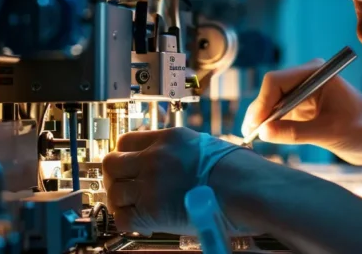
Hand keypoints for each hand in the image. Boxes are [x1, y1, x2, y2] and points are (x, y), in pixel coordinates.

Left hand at [101, 127, 248, 235]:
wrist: (250, 191)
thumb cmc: (241, 171)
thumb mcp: (207, 145)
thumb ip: (181, 151)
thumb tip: (170, 161)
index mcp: (170, 138)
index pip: (126, 141)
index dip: (124, 156)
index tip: (127, 166)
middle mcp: (155, 157)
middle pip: (112, 163)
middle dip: (115, 177)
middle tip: (125, 188)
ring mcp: (152, 183)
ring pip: (113, 192)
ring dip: (122, 202)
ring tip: (137, 208)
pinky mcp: (153, 211)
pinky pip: (123, 218)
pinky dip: (129, 223)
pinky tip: (143, 223)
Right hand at [241, 60, 361, 164]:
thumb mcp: (328, 132)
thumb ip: (295, 132)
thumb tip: (263, 132)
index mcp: (317, 74)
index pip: (276, 81)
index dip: (262, 102)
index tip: (256, 125)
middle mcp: (308, 79)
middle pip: (271, 91)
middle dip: (260, 112)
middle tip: (250, 135)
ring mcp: (305, 94)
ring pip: (273, 104)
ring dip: (264, 120)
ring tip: (254, 139)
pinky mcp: (305, 109)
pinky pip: (281, 115)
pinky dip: (272, 125)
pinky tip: (267, 137)